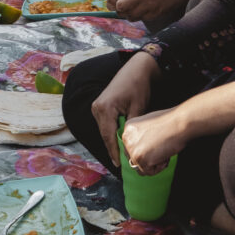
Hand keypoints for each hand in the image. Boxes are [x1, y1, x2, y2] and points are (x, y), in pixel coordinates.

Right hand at [91, 51, 159, 166]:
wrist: (136, 69)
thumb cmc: (138, 86)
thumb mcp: (138, 109)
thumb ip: (131, 129)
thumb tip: (129, 148)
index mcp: (104, 108)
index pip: (108, 136)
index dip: (114, 151)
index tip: (119, 165)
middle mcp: (96, 108)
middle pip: (104, 134)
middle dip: (113, 148)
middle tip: (122, 164)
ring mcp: (97, 106)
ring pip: (104, 130)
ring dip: (112, 140)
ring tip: (122, 156)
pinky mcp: (100, 106)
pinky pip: (105, 124)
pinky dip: (112, 132)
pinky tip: (119, 141)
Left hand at [98, 0, 198, 21]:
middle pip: (119, 7)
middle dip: (117, 5)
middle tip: (120, 3)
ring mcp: (149, 5)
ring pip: (129, 16)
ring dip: (127, 12)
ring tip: (130, 7)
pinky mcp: (157, 13)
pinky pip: (142, 19)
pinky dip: (138, 15)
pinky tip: (141, 9)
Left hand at [122, 107, 185, 175]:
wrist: (179, 124)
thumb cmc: (171, 123)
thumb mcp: (150, 126)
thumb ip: (142, 136)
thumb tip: (143, 149)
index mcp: (128, 128)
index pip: (131, 149)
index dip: (146, 151)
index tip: (156, 146)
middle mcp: (127, 138)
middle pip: (133, 160)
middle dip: (148, 159)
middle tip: (161, 149)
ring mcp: (132, 148)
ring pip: (140, 168)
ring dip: (154, 164)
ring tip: (163, 151)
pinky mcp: (139, 157)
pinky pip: (148, 172)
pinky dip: (159, 167)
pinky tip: (164, 155)